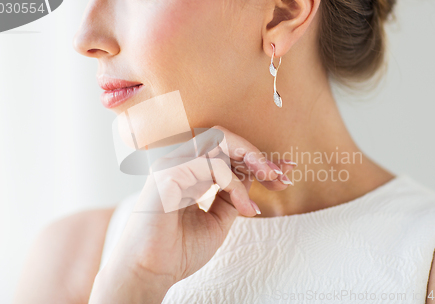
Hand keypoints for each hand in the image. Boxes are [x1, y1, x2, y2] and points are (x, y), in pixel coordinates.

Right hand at [89, 126, 295, 302]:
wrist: (152, 272)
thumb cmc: (179, 249)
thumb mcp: (218, 219)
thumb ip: (232, 195)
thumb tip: (253, 175)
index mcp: (188, 172)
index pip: (224, 152)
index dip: (255, 158)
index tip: (283, 172)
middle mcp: (178, 162)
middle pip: (223, 138)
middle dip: (257, 153)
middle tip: (280, 173)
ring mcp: (171, 164)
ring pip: (218, 141)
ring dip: (251, 158)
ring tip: (271, 179)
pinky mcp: (168, 172)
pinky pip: (211, 165)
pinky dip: (235, 183)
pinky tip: (245, 207)